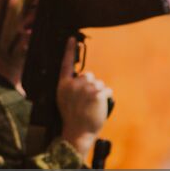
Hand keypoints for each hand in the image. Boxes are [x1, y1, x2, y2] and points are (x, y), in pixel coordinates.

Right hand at [56, 38, 110, 156]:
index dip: (69, 50)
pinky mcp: (97, 93)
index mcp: (63, 85)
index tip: (72, 39)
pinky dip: (106, 97)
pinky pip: (106, 90)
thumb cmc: (72, 118)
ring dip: (99, 92)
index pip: (66, 64)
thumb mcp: (64, 100)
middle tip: (87, 101)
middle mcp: (73, 84)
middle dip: (90, 85)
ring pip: (98, 83)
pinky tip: (101, 106)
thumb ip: (71, 87)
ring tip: (92, 106)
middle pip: (88, 75)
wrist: (78, 131)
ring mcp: (85, 88)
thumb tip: (84, 78)